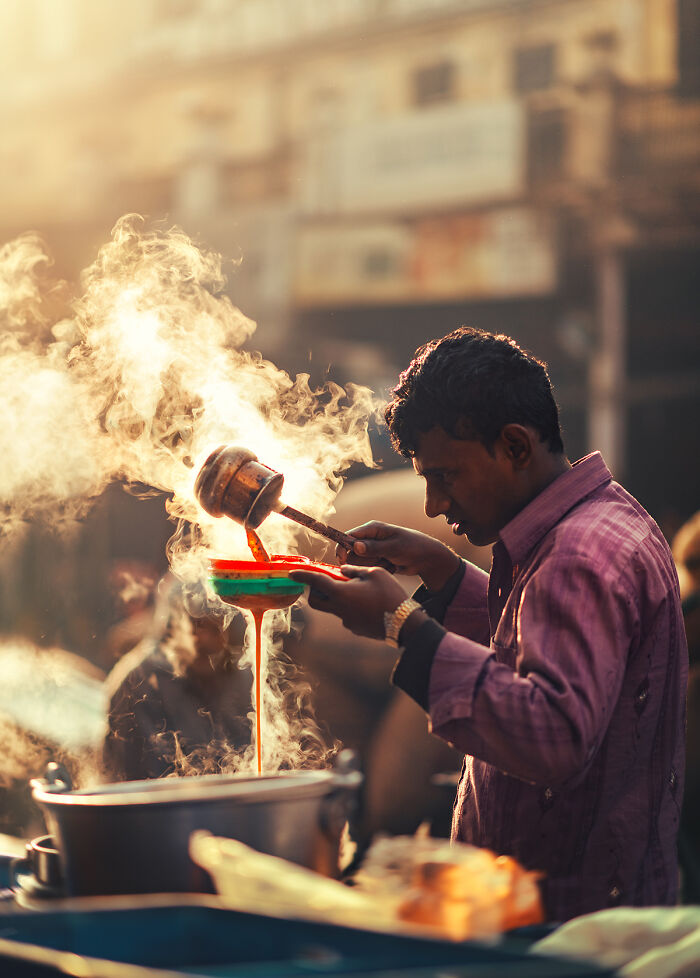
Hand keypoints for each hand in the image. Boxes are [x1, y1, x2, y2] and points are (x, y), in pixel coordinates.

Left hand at [288, 565, 409, 639]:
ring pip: (332, 608)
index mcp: (341, 593)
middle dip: (316, 590)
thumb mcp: (375, 573)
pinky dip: (349, 606)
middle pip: (316, 601)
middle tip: (327, 580)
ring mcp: (347, 621)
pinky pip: (346, 614)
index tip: (292, 573)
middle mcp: (339, 609)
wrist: (404, 624)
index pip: (316, 582)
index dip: (302, 576)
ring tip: (356, 588)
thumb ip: (354, 571)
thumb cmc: (390, 595)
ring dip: (336, 597)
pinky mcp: (355, 628)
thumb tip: (343, 572)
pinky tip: (366, 602)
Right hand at [336, 522, 459, 591]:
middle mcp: (370, 538)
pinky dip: (379, 569)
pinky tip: (392, 566)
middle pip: (352, 552)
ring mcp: (373, 549)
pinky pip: (370, 568)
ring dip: (373, 566)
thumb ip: (374, 548)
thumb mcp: (394, 547)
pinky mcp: (377, 559)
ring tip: (389, 562)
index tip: (342, 561)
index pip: (349, 536)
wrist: (427, 558)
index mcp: (372, 528)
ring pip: (361, 562)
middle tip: (381, 561)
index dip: (342, 548)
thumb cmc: (413, 547)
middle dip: (363, 561)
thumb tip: (354, 546)